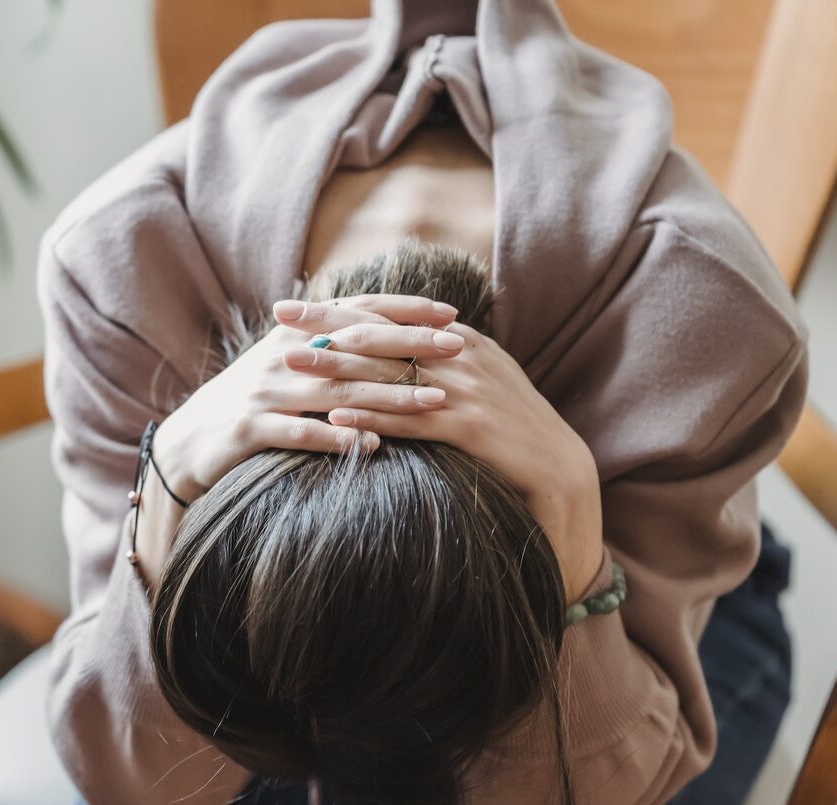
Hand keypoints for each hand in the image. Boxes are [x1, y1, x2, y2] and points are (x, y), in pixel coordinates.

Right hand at [153, 294, 462, 499]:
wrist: (188, 441)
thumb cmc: (250, 403)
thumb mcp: (286, 365)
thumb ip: (328, 345)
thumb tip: (387, 329)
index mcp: (295, 335)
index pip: (358, 312)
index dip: (404, 311)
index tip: (450, 315)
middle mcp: (282, 356)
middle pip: (356, 347)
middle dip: (411, 347)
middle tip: (457, 350)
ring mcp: (265, 392)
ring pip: (337, 390)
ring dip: (389, 397)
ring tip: (434, 403)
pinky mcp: (250, 428)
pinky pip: (301, 433)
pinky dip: (337, 439)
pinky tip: (372, 447)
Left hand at [309, 319, 605, 603]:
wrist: (557, 467)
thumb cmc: (509, 426)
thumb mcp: (477, 379)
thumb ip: (438, 358)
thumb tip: (390, 347)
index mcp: (458, 339)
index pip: (387, 315)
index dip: (337, 309)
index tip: (294, 304)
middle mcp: (460, 355)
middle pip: (380, 335)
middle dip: (325, 327)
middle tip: (279, 321)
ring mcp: (465, 390)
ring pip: (389, 374)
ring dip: (336, 368)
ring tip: (293, 365)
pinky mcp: (469, 427)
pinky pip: (409, 419)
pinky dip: (370, 416)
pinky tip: (336, 416)